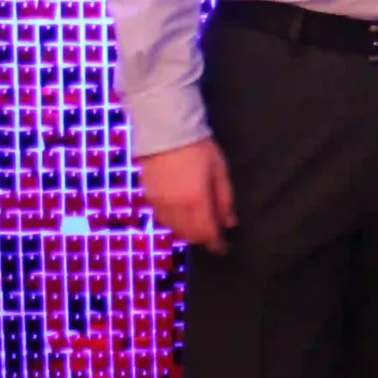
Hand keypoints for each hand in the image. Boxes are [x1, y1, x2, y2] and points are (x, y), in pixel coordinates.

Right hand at [140, 139, 236, 253]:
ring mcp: (159, 204)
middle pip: (190, 235)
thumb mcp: (220, 171)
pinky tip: (181, 216)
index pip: (207, 233)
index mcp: (197, 201)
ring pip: (174, 229)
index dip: (216, 244)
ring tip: (198, 226)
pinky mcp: (148, 197)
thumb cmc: (199, 148)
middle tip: (213, 236)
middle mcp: (176, 208)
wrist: (166, 129)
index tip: (223, 248)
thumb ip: (225, 200)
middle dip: (202, 239)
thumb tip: (230, 224)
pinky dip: (173, 223)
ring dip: (188, 233)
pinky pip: (162, 219)